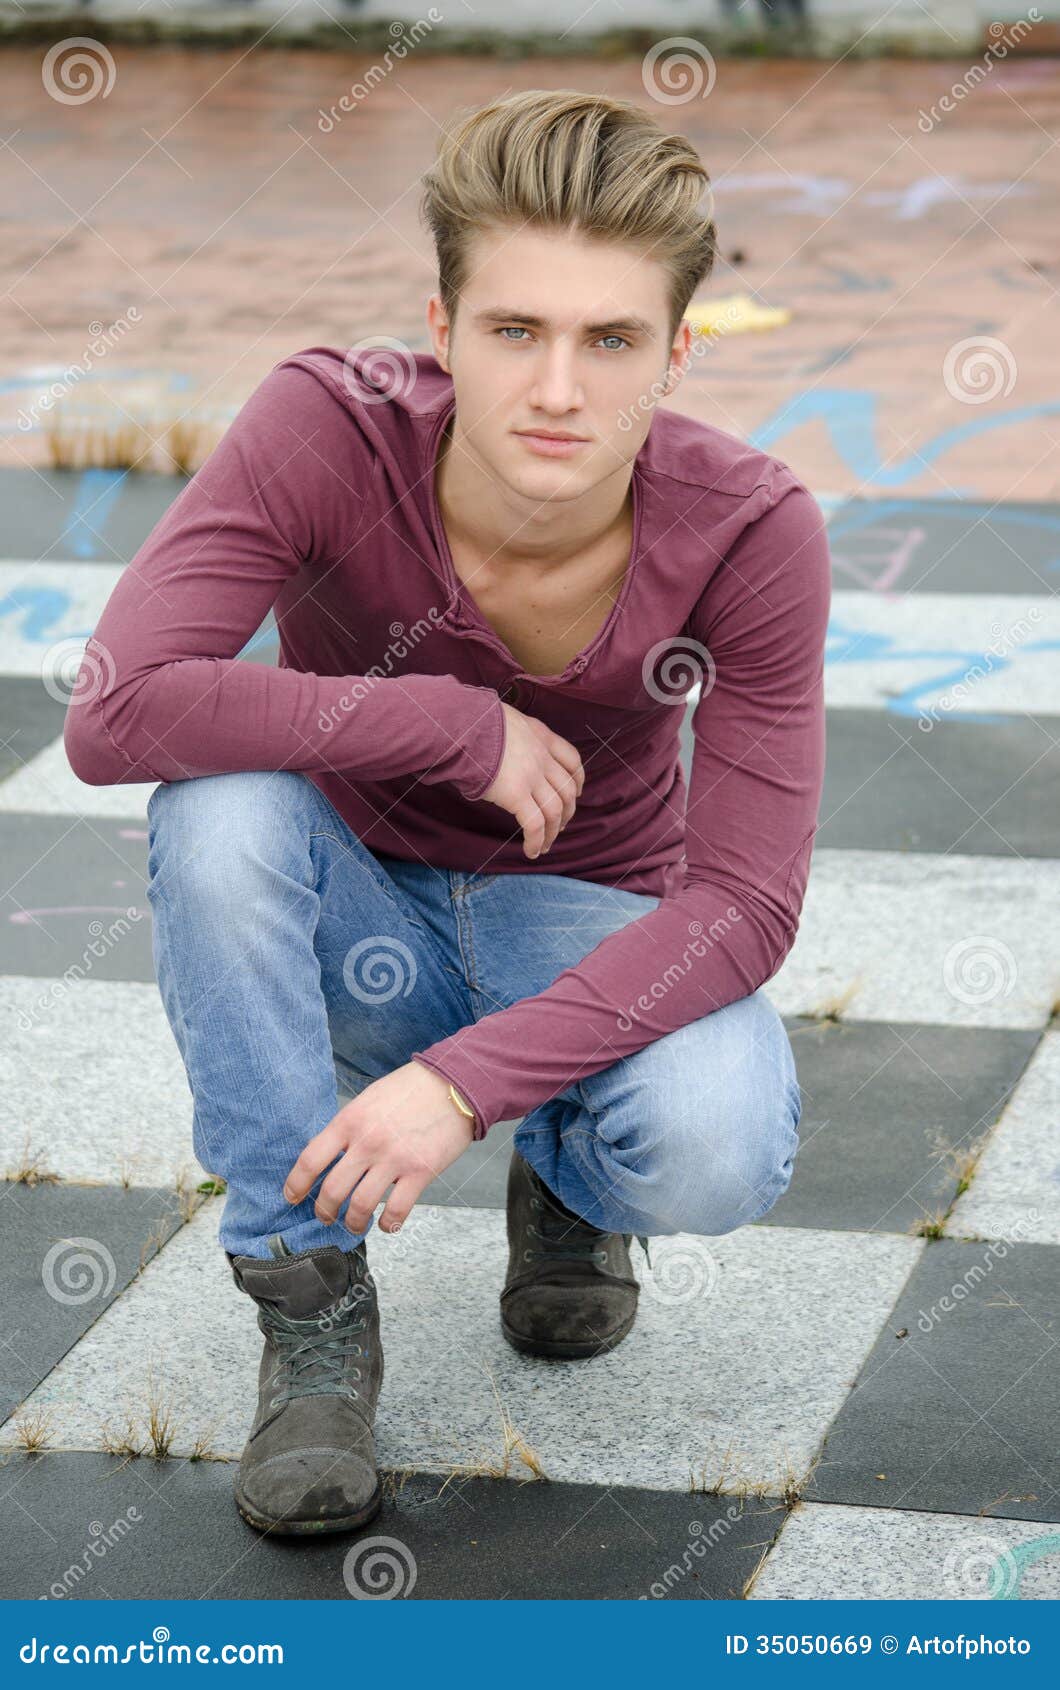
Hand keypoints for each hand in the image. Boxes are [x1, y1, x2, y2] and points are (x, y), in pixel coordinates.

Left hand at [283, 1061, 474, 1235]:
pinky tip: (386, 1223)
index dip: (296, 1184)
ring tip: (354, 1225)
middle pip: (332, 1190)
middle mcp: (367, 1142)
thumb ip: (349, 1127)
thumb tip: (332, 1155)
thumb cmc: (410, 1089)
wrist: (453, 1083)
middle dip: (324, 1211)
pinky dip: (388, 1224)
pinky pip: (397, 1211)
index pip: (310, 1160)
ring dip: (353, 1223)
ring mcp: (394, 1159)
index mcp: (350, 1121)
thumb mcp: (368, 1099)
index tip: (292, 1196)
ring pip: (361, 1206)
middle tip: (326, 1217)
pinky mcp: (420, 1172)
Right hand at [481, 702, 584, 858]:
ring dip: (553, 832)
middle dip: (567, 812)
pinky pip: (535, 825)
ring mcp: (532, 776)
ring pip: (555, 811)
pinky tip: (532, 851)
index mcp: (541, 735)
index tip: (576, 793)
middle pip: (566, 789)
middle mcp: (542, 756)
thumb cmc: (472, 722)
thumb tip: (501, 753)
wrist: (462, 725)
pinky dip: (536, 841)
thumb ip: (514, 737)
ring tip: (545, 846)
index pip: (572, 760)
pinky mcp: (517, 794)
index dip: (578, 780)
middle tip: (559, 826)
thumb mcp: (505, 720)